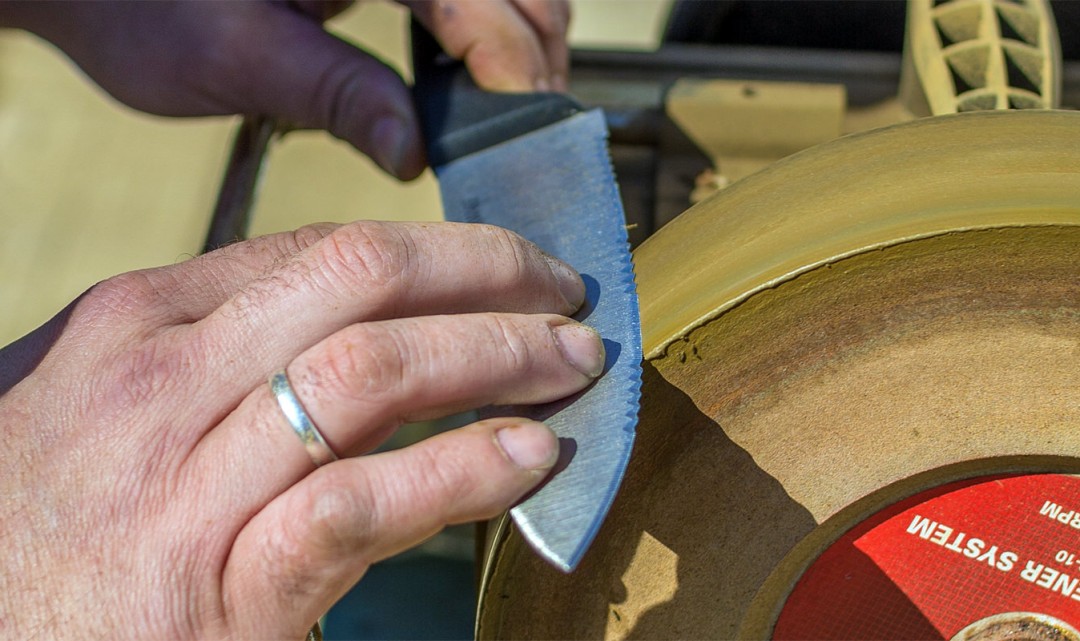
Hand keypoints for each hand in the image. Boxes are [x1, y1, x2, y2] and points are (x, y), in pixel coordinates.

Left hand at [0, 0, 570, 179]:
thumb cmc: (138, 5)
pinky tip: (470, 85)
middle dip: (529, 60)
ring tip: (502, 120)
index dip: (507, 65)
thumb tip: (412, 148)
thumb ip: (338, 94)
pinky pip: (465, 0)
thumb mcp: (238, 58)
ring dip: (517, 49)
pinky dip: (484, 39)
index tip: (519, 134)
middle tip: (520, 140)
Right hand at [0, 221, 601, 638]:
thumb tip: (334, 323)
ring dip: (500, 357)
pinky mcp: (223, 590)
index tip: (505, 264)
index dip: (437, 248)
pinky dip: (462, 470)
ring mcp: (189, 484)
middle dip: (487, 274)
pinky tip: (528, 458)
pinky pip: (365, 503)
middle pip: (362, 281)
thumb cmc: (45, 528)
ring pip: (375, 375)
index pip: (319, 252)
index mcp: (136, 325)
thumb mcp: (102, 405)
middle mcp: (160, 383)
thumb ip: (206, 352)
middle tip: (564, 294)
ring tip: (571, 364)